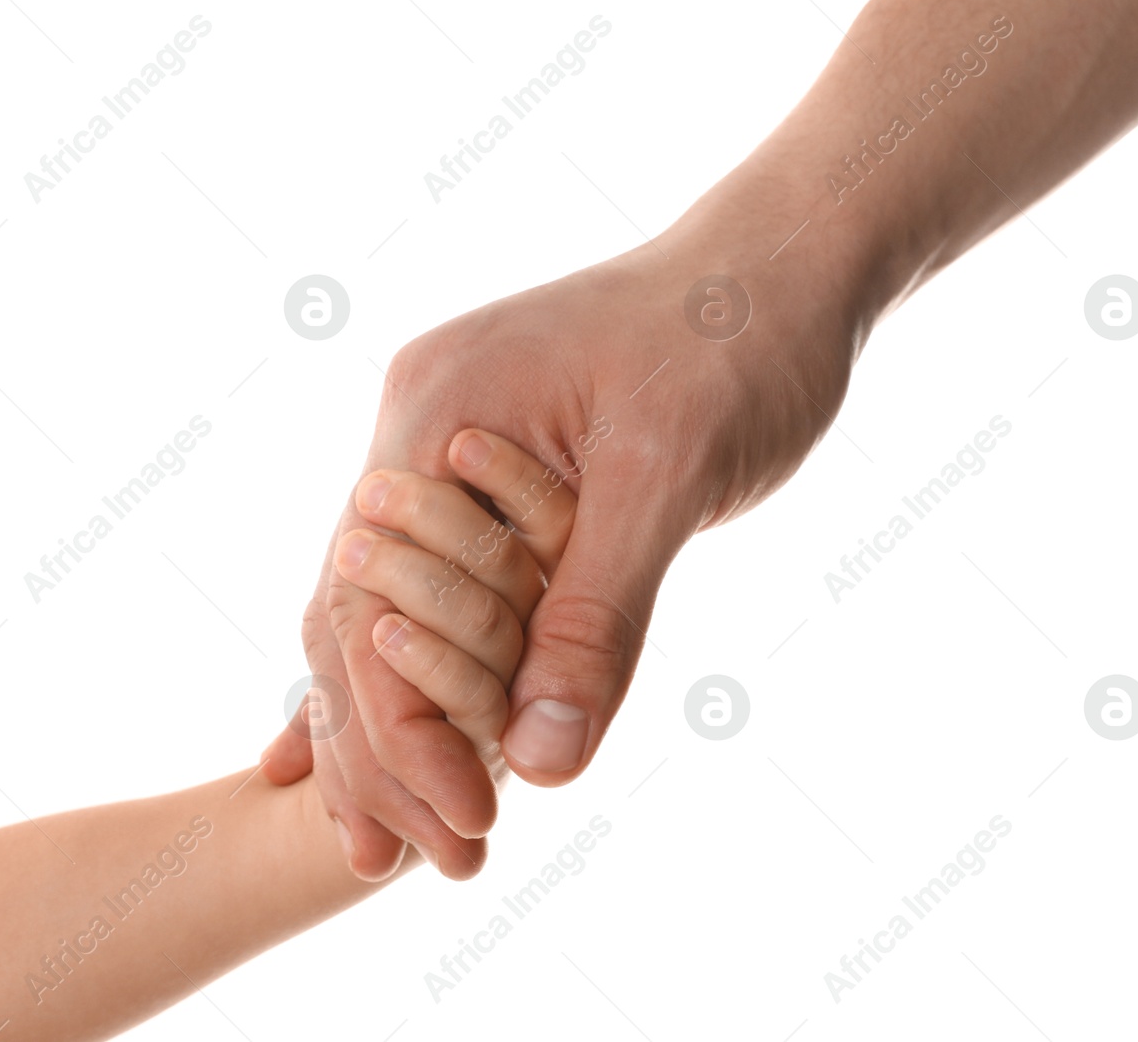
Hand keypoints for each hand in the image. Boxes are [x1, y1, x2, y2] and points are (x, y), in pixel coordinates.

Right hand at [263, 204, 862, 879]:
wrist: (780, 269)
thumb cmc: (737, 344)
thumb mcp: (671, 477)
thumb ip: (597, 616)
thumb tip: (538, 765)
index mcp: (432, 410)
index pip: (375, 600)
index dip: (404, 725)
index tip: (454, 826)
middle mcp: (415, 430)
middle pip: (357, 613)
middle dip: (378, 742)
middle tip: (387, 867)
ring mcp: (443, 452)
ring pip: (385, 610)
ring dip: (390, 721)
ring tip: (384, 842)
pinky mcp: (486, 481)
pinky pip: (435, 590)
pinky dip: (419, 669)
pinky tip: (388, 744)